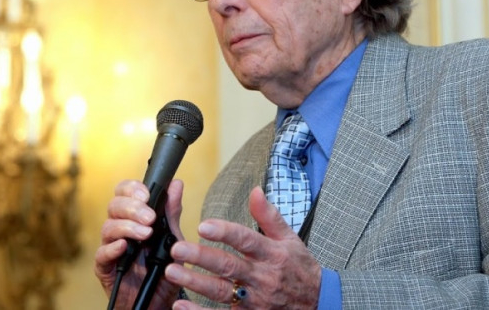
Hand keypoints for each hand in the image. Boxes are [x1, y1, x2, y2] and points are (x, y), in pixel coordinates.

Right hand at [94, 178, 185, 307]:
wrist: (159, 302)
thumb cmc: (164, 270)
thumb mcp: (173, 240)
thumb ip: (172, 214)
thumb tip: (176, 185)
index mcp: (134, 217)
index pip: (125, 193)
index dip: (132, 189)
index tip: (147, 194)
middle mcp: (120, 229)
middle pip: (114, 206)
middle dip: (133, 208)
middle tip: (150, 217)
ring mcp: (111, 247)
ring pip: (108, 227)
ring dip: (128, 227)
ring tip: (146, 234)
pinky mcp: (105, 267)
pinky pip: (102, 254)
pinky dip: (113, 248)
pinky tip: (124, 246)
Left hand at [165, 186, 320, 308]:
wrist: (316, 304)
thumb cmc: (300, 269)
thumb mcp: (290, 239)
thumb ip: (269, 216)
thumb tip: (255, 191)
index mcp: (272, 254)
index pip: (246, 241)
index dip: (225, 233)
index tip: (204, 225)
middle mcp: (262, 278)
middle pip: (229, 266)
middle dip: (202, 257)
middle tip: (178, 248)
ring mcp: (255, 301)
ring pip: (221, 291)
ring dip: (195, 282)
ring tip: (172, 272)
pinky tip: (181, 305)